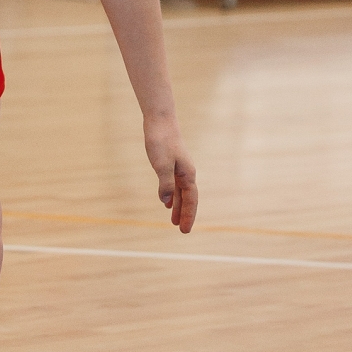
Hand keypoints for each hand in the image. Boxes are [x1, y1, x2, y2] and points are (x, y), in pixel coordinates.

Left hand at [144, 115, 197, 232]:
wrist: (160, 120)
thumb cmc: (161, 141)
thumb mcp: (161, 164)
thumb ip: (165, 184)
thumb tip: (166, 202)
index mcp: (187, 174)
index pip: (191, 200)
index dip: (188, 216)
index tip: (185, 231)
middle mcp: (186, 173)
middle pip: (188, 199)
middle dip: (185, 214)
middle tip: (182, 231)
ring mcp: (179, 168)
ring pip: (181, 193)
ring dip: (178, 207)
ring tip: (173, 221)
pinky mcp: (171, 163)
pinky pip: (174, 185)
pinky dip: (172, 195)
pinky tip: (167, 202)